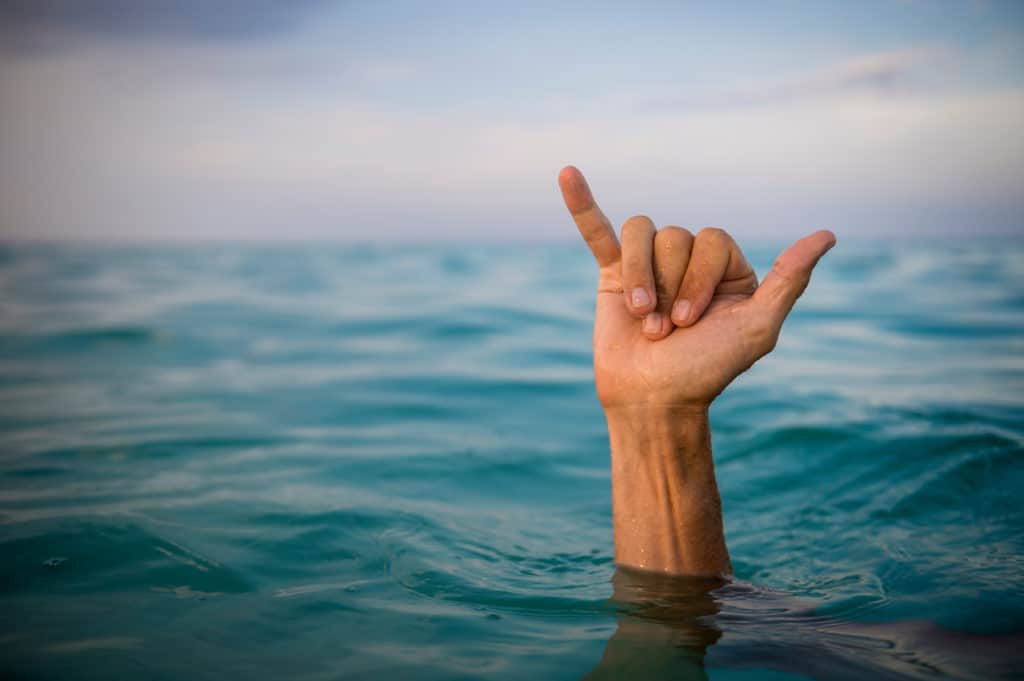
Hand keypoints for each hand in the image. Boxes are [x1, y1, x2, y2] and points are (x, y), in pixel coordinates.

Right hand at [558, 165, 835, 410]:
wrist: (652, 400)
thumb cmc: (707, 370)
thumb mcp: (757, 328)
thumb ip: (789, 280)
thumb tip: (828, 234)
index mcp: (727, 269)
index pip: (710, 239)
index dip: (698, 278)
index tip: (692, 323)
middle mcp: (689, 262)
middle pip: (675, 236)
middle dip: (669, 285)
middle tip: (666, 330)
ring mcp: (648, 265)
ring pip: (641, 234)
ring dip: (640, 279)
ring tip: (641, 319)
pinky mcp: (612, 274)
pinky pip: (597, 230)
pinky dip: (581, 204)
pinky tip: (567, 174)